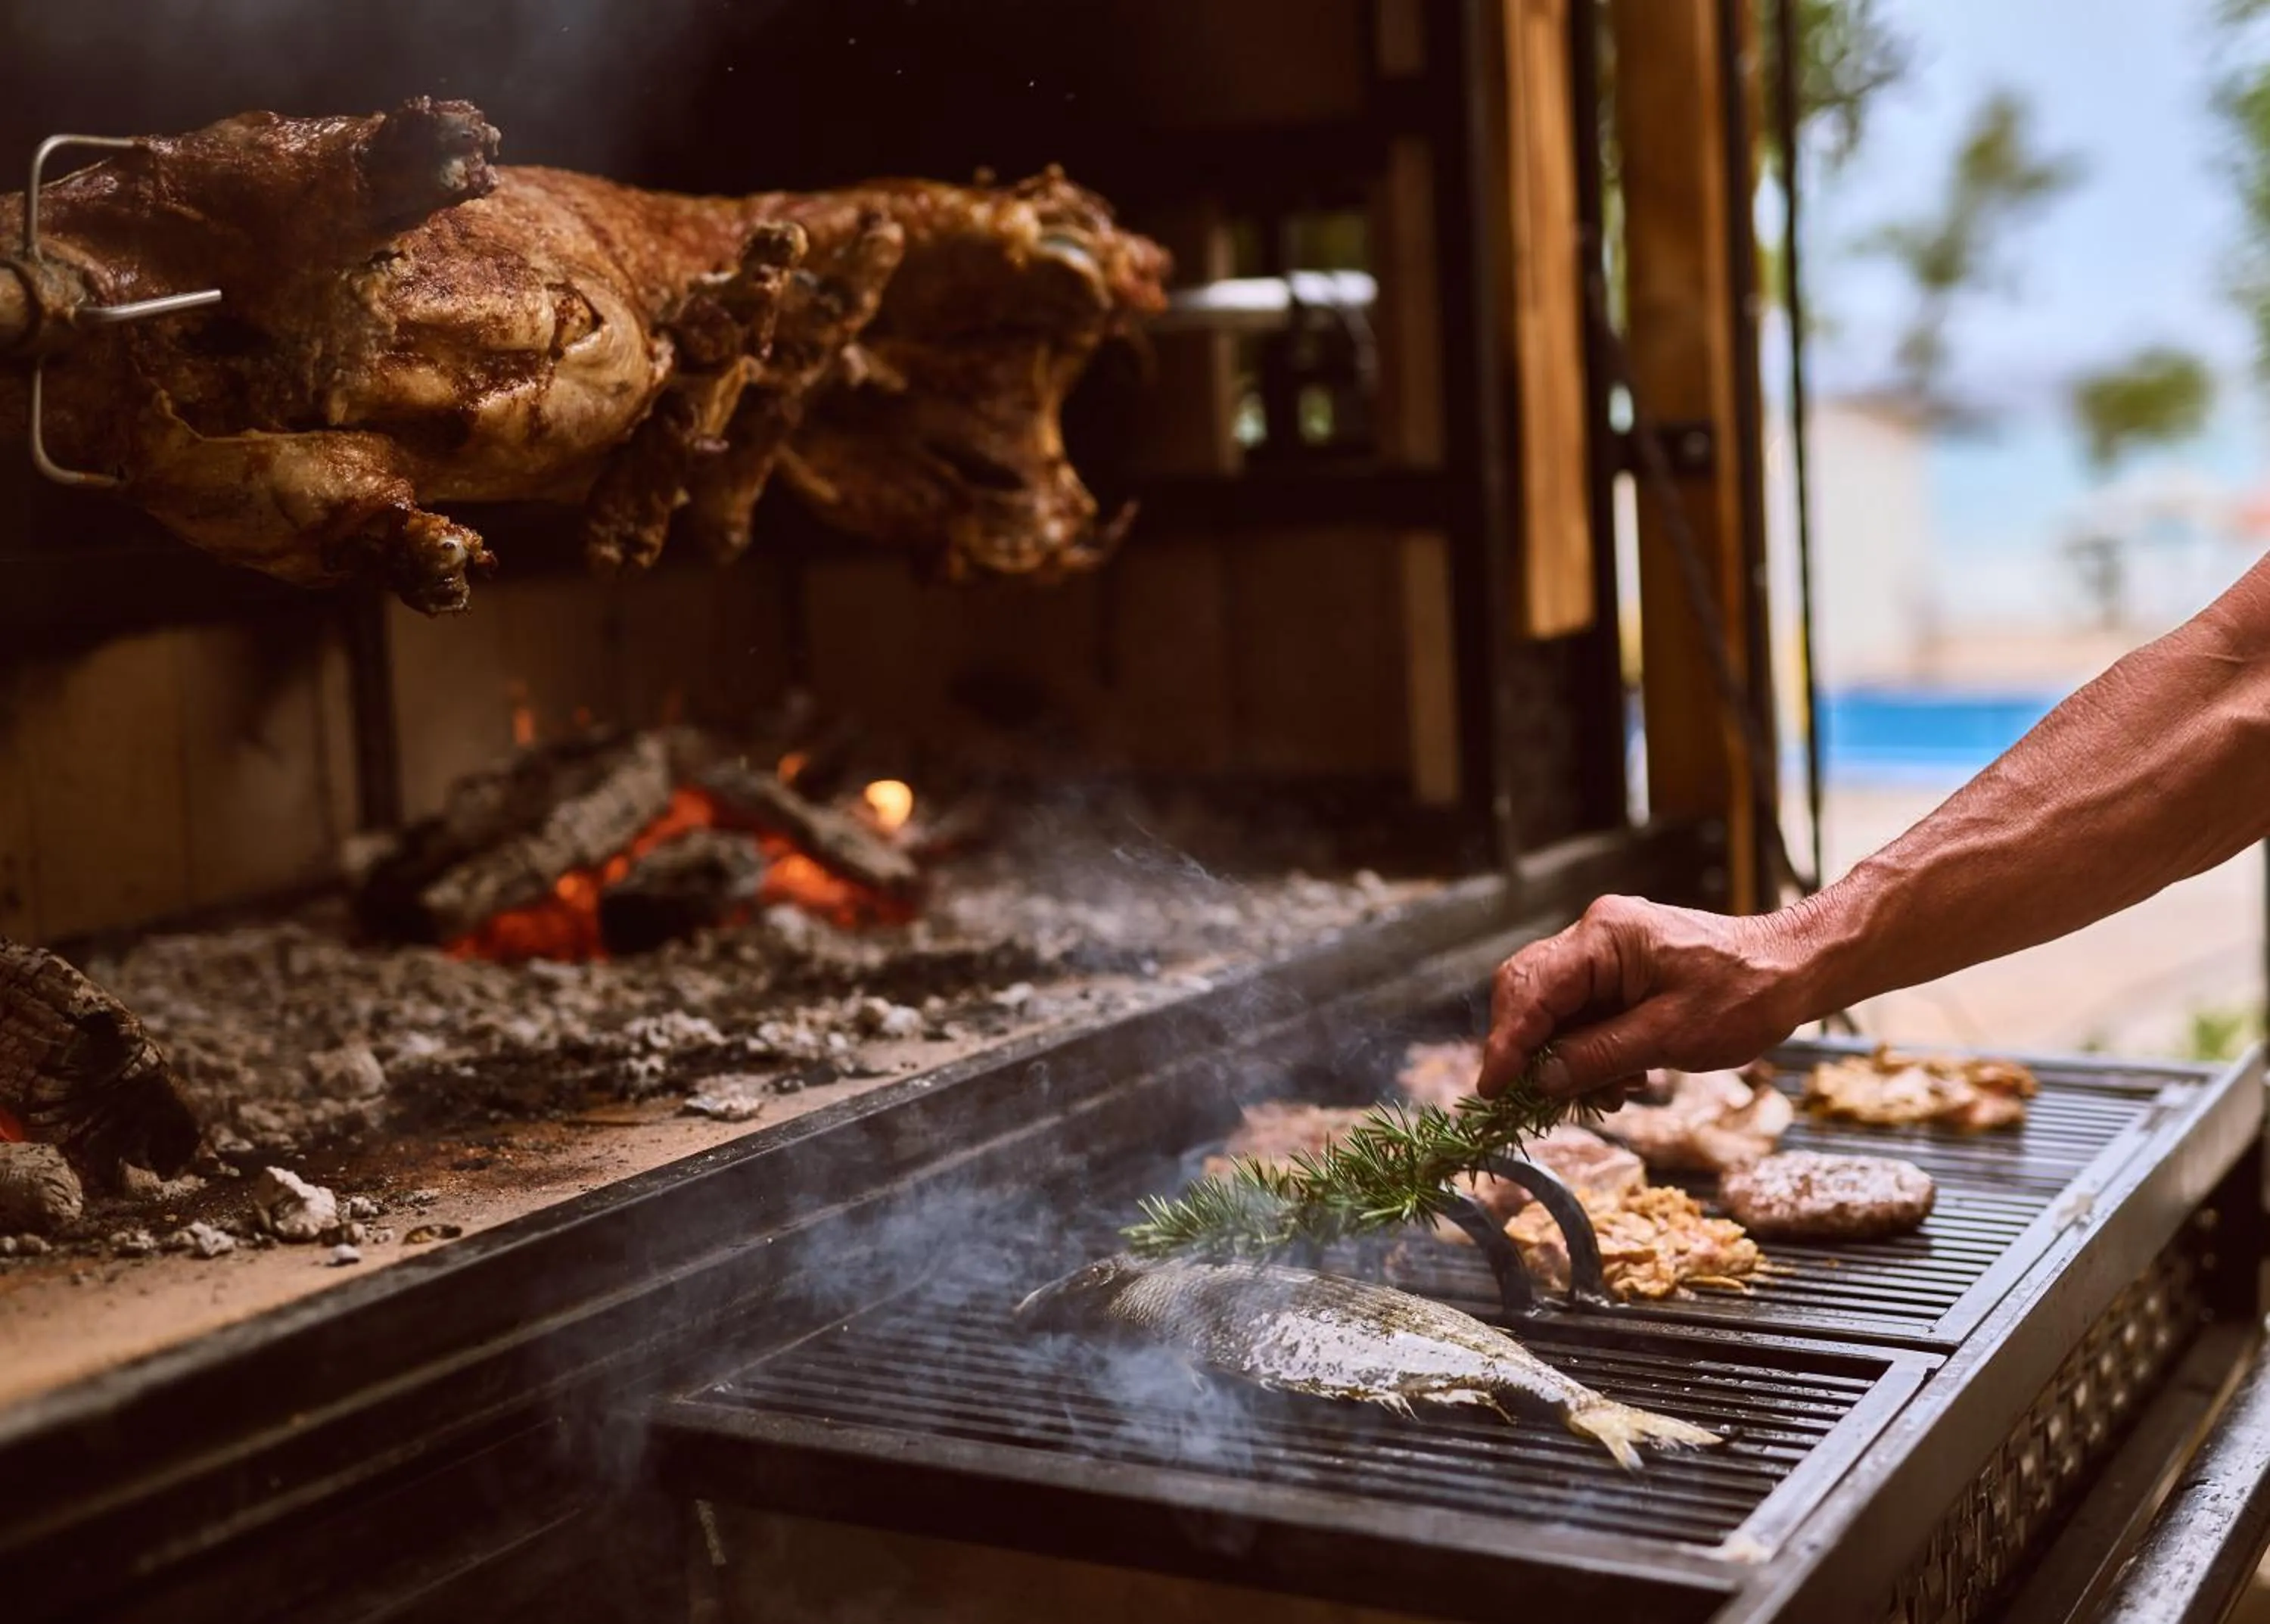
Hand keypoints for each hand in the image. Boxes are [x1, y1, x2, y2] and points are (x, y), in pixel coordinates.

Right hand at [1477, 894, 1814, 1102]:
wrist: (1793, 971)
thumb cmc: (1744, 996)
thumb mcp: (1671, 1037)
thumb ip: (1598, 1056)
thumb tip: (1542, 1080)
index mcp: (1605, 937)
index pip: (1532, 989)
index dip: (1507, 1043)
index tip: (1493, 1089)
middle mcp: (1596, 934)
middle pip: (1529, 991)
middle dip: (1528, 1050)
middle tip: (1531, 1099)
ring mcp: (1606, 951)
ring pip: (1553, 1006)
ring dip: (1564, 1057)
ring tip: (1603, 1095)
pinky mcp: (1620, 971)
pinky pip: (1582, 1011)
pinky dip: (1588, 1050)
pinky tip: (1620, 1080)